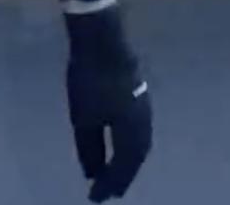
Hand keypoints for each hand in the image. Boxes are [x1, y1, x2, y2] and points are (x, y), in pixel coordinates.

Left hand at [65, 5, 152, 201]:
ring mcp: (145, 108)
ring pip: (139, 145)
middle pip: (135, 158)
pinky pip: (138, 131)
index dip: (109, 184)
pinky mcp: (140, 96)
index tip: (96, 198)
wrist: (103, 40)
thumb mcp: (84, 118)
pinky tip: (120, 144)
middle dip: (122, 176)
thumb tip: (91, 173)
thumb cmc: (91, 80)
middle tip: (110, 191)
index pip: (122, 167)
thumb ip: (89, 147)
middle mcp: (145, 124)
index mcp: (133, 133)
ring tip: (115, 173)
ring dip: (127, 162)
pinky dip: (129, 145)